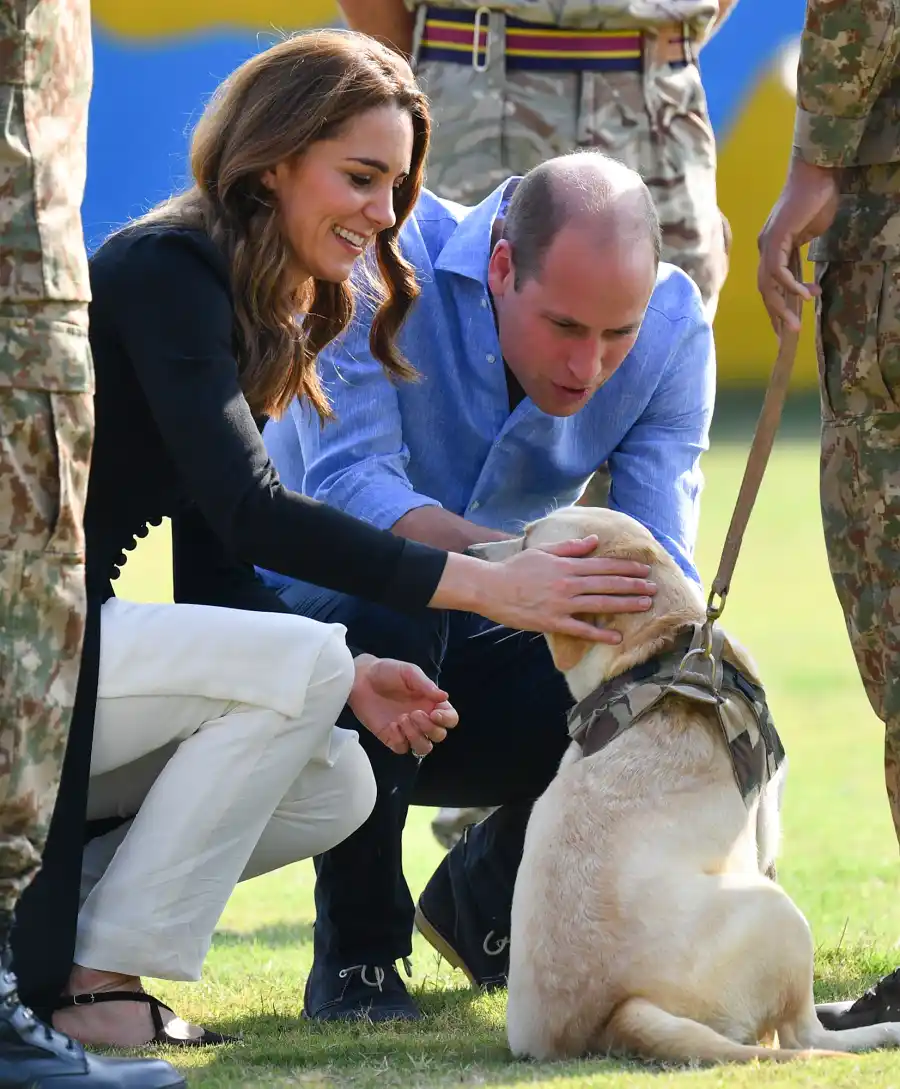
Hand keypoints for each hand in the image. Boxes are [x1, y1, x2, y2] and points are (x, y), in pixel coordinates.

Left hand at [348, 654, 457, 755]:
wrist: (360, 678)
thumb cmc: (387, 671)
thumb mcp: (409, 672)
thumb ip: (426, 685)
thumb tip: (444, 697)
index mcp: (432, 703)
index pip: (450, 719)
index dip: (446, 719)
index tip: (434, 713)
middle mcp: (423, 719)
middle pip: (439, 736)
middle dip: (429, 728)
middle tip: (414, 713)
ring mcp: (407, 730)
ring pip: (423, 747)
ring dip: (416, 736)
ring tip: (402, 719)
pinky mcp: (390, 737)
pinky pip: (402, 748)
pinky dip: (400, 740)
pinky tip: (391, 725)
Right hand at [478, 535, 655, 643]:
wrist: (490, 587)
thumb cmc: (514, 568)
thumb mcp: (542, 551)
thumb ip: (570, 548)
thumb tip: (593, 541)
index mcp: (566, 565)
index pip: (604, 565)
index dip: (626, 567)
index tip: (644, 569)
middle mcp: (568, 583)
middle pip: (608, 583)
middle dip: (634, 585)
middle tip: (654, 587)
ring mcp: (562, 604)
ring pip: (601, 603)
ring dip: (626, 604)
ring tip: (645, 605)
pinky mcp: (553, 622)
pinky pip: (581, 629)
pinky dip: (600, 634)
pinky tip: (617, 637)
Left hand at [757, 155, 838, 332]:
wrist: (817, 173)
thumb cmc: (817, 199)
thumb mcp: (810, 235)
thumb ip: (803, 256)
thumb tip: (805, 277)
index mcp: (770, 248)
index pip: (768, 284)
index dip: (775, 306)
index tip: (784, 326)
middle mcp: (764, 247)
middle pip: (764, 290)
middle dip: (775, 315)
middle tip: (788, 335)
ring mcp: (767, 243)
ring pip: (768, 286)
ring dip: (783, 308)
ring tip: (796, 325)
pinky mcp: (776, 238)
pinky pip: (780, 271)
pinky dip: (791, 286)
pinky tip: (805, 296)